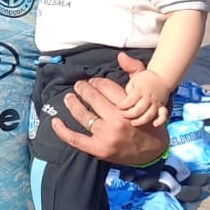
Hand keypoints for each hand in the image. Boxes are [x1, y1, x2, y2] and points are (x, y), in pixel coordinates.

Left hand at [52, 51, 169, 164]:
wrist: (154, 152)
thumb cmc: (148, 122)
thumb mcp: (147, 97)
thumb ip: (135, 75)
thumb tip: (120, 56)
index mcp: (128, 106)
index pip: (105, 87)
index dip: (96, 82)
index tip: (92, 82)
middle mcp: (116, 120)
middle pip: (93, 98)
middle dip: (83, 89)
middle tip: (79, 86)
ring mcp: (106, 136)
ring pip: (82, 115)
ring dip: (72, 103)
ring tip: (69, 98)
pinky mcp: (99, 149)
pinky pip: (75, 139)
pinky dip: (62, 130)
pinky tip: (55, 121)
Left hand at [121, 69, 170, 128]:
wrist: (162, 77)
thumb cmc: (144, 79)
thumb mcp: (134, 81)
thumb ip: (129, 91)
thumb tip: (125, 102)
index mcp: (140, 90)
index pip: (130, 101)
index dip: (123, 105)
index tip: (118, 107)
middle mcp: (149, 97)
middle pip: (138, 110)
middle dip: (129, 114)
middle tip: (122, 115)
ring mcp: (156, 103)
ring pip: (148, 115)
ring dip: (140, 121)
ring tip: (132, 123)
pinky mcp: (162, 107)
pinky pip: (163, 116)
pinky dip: (160, 121)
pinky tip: (154, 125)